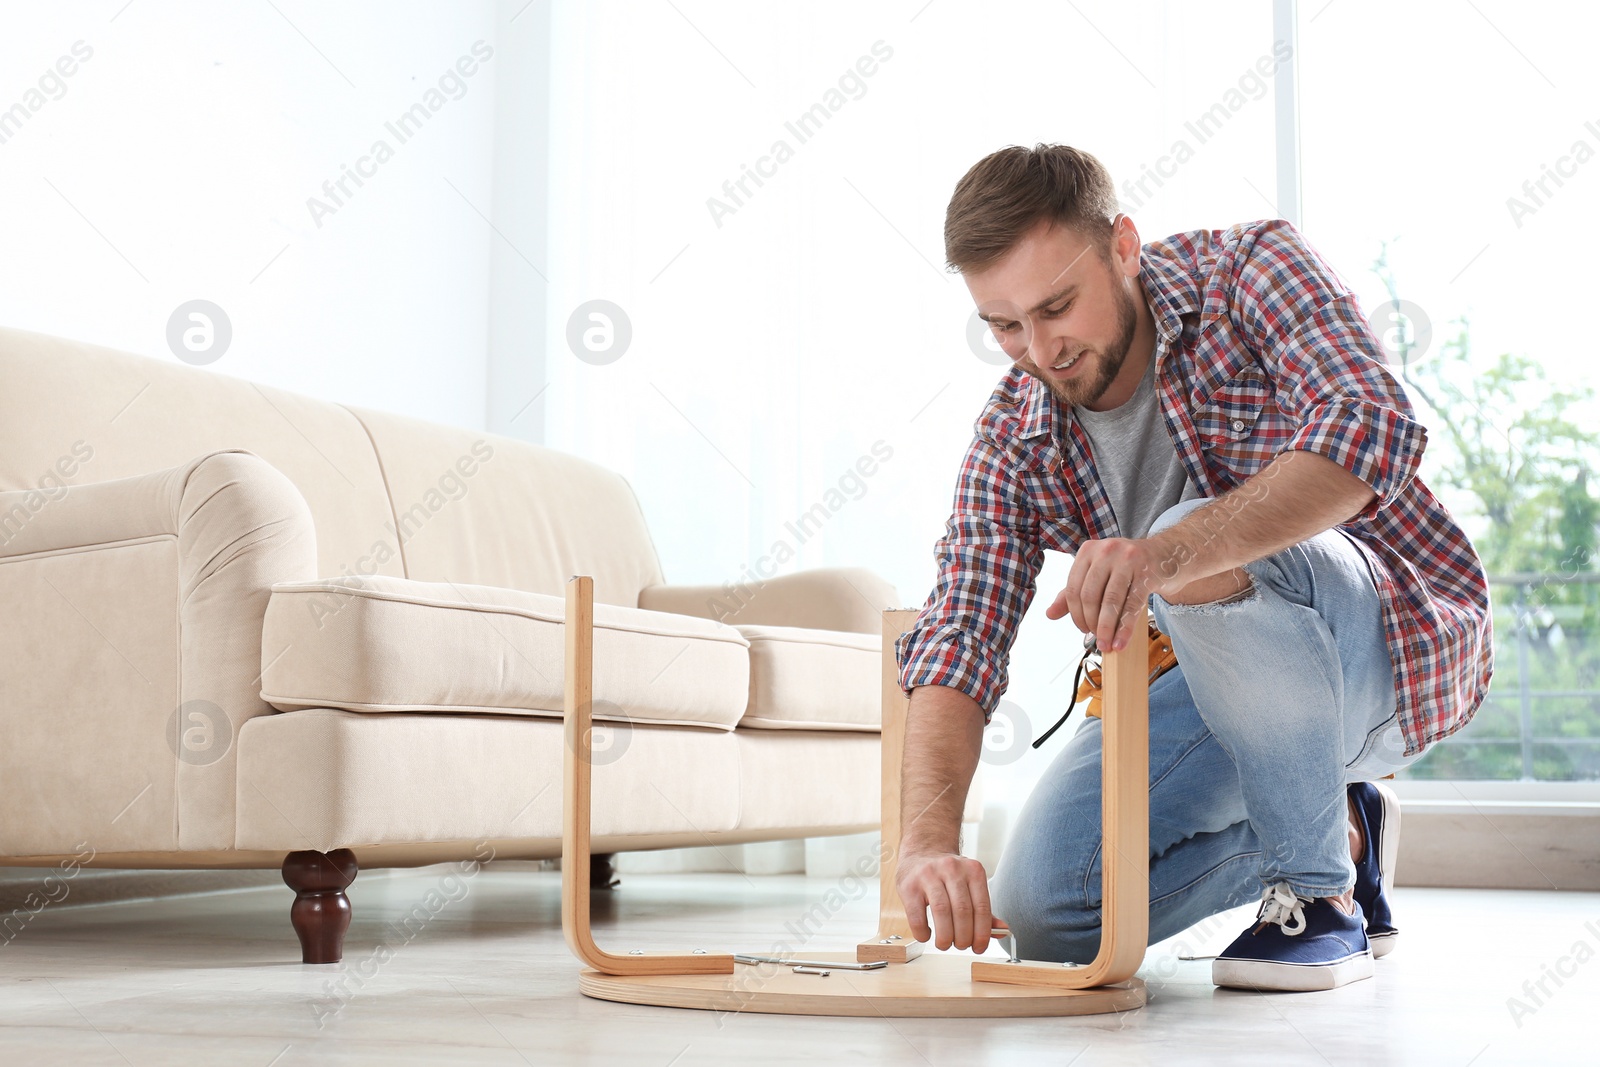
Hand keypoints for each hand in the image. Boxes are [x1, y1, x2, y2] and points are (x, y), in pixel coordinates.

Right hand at [897, 850, 1003, 952]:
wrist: (921, 852)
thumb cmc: (948, 875)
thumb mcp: (969, 884)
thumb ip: (983, 908)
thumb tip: (1001, 931)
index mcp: (973, 870)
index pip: (982, 908)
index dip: (982, 934)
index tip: (979, 947)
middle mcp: (952, 869)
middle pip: (962, 911)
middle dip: (963, 937)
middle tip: (961, 946)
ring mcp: (929, 875)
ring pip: (941, 913)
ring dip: (945, 937)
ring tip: (945, 944)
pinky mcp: (909, 885)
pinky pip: (917, 916)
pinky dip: (923, 933)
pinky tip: (927, 935)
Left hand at [1046, 535, 1176, 650]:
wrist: (1166, 554)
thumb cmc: (1127, 567)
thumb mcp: (1097, 574)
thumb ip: (1072, 593)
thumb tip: (1049, 614)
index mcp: (1088, 550)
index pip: (1073, 588)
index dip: (1075, 614)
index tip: (1082, 629)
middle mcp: (1106, 551)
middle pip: (1089, 596)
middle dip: (1090, 623)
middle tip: (1096, 639)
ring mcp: (1128, 559)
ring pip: (1110, 601)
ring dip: (1105, 628)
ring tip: (1106, 645)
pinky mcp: (1147, 572)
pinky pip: (1132, 605)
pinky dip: (1124, 628)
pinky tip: (1120, 643)